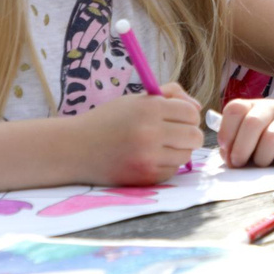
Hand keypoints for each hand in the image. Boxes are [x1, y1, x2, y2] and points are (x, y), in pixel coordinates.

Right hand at [76, 90, 206, 185]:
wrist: (75, 148)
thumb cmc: (108, 120)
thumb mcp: (136, 100)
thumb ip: (169, 96)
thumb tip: (198, 108)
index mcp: (149, 108)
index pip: (191, 112)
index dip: (187, 114)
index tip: (176, 117)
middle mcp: (151, 132)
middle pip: (194, 136)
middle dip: (188, 133)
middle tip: (173, 133)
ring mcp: (148, 157)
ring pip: (186, 155)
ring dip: (178, 150)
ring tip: (159, 145)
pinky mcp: (145, 177)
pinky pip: (172, 171)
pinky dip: (166, 165)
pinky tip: (148, 158)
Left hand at [219, 96, 273, 167]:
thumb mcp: (255, 127)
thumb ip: (237, 141)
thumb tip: (229, 158)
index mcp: (254, 106)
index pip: (235, 109)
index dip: (226, 131)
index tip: (226, 149)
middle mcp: (272, 109)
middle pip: (252, 123)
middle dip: (241, 148)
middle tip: (239, 163)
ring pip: (271, 137)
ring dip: (262, 157)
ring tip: (263, 163)